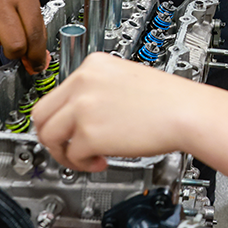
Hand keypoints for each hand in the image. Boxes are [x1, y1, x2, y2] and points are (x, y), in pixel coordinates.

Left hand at [32, 53, 194, 170]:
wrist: (186, 111)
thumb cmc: (165, 99)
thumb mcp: (124, 79)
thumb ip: (96, 90)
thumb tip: (76, 114)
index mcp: (93, 64)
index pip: (55, 93)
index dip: (60, 116)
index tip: (68, 128)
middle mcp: (84, 82)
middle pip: (41, 114)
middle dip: (51, 137)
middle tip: (66, 147)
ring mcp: (84, 106)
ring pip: (49, 137)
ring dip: (64, 153)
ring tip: (86, 157)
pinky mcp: (89, 133)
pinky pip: (72, 155)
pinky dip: (83, 164)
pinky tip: (103, 160)